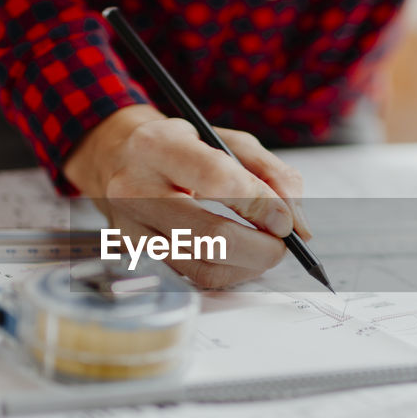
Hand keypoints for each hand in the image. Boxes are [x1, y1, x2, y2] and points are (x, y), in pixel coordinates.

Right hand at [63, 106, 309, 287]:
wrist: (117, 159)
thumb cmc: (179, 147)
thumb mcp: (227, 140)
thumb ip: (272, 174)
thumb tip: (298, 225)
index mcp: (159, 147)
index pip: (219, 180)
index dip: (261, 205)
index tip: (285, 219)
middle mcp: (136, 189)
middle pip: (211, 236)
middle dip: (262, 247)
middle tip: (282, 242)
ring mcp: (131, 228)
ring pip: (203, 266)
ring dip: (248, 266)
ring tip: (263, 249)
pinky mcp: (135, 256)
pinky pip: (192, 278)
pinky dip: (227, 273)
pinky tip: (238, 257)